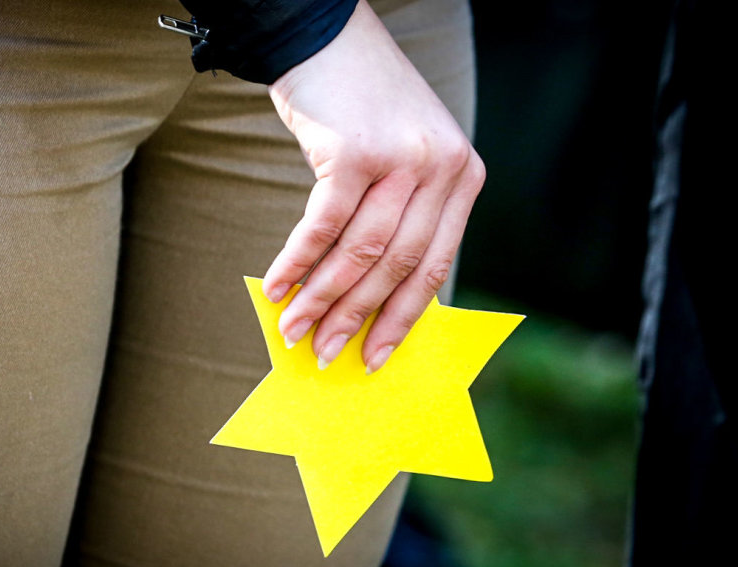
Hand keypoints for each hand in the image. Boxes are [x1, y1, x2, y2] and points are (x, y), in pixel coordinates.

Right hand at [262, 0, 484, 373]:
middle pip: (395, 267)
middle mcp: (440, 168)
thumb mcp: (403, 158)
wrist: (327, 37)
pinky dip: (296, 263)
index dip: (402, 319)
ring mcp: (400, 158)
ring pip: (359, 253)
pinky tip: (276, 287)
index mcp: (461, 177)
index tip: (375, 357)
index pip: (433, 266)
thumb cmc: (361, 107)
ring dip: (321, 300)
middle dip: (355, 319)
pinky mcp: (354, 151)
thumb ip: (400, 217)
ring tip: (292, 330)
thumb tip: (366, 299)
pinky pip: (322, 226)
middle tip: (325, 354)